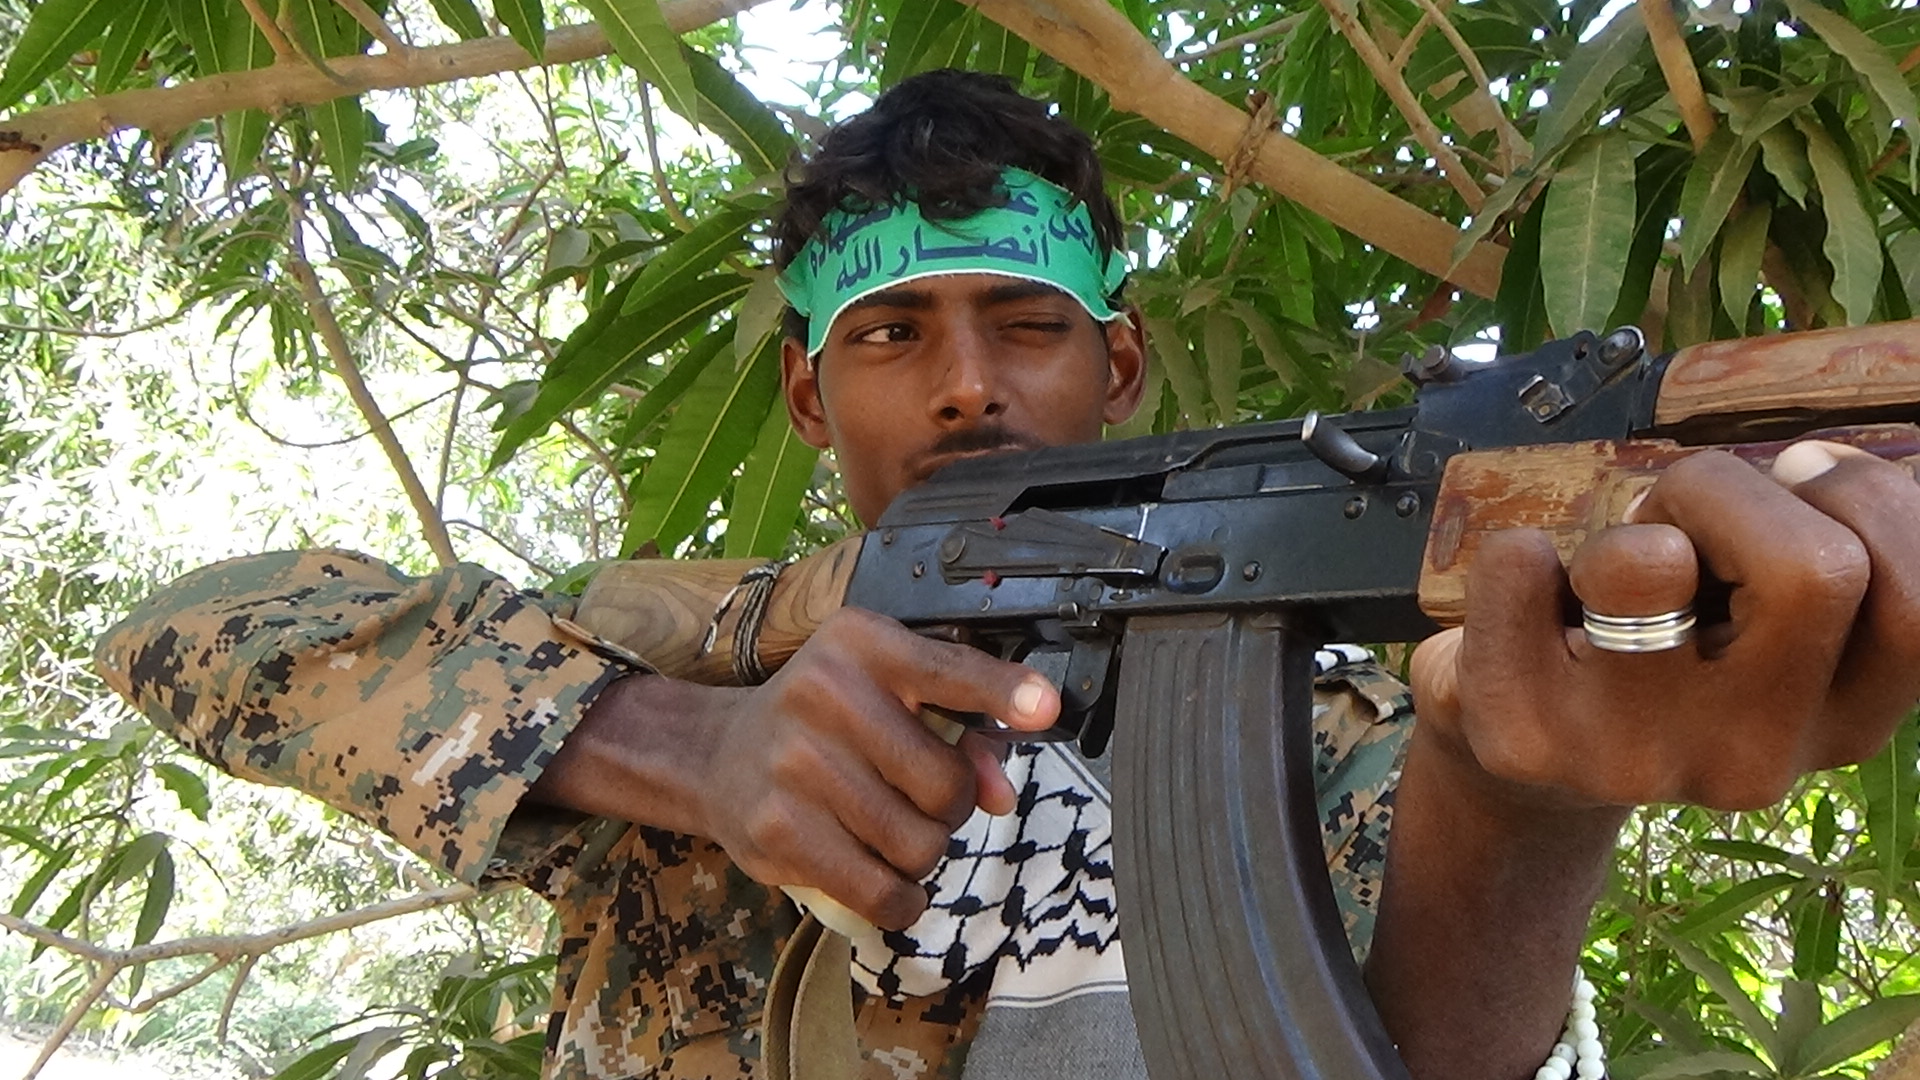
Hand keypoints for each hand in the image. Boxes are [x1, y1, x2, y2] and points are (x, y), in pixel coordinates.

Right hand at [692, 608, 1058, 928]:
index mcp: (860, 645)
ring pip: (919, 844)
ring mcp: (797, 764)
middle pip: (946, 785)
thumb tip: (1000, 793)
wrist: (717, 755)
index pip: (947, 669)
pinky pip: (880, 889)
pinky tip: (892, 886)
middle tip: (923, 802)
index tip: (1044, 710)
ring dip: (924, 854)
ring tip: (894, 834)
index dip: (1001, 692)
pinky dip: (901, 899)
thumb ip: (957, 730)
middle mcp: (825, 693)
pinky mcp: (779, 829)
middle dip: (952, 807)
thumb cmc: (823, 722)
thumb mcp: (884, 694)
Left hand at [1409, 440, 1919, 813]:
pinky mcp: (1524, 737)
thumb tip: (1822, 462)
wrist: (1521, 759)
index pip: (1919, 601)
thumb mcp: (1767, 616)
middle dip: (1737, 493)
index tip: (1799, 486)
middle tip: (1682, 523)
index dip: (1869, 500)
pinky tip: (1532, 600)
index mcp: (1842, 722)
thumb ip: (1829, 546)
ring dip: (1627, 529)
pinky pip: (1519, 567)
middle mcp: (1751, 757)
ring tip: (1606, 574)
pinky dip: (1517, 551)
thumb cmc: (1661, 648)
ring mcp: (1634, 757)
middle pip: (1817, 569)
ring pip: (1650, 566)